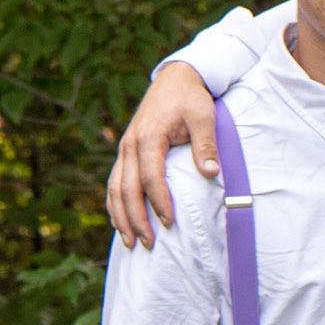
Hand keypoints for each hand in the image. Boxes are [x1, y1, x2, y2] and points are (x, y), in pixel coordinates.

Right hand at [106, 63, 219, 249]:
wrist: (175, 79)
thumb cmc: (192, 99)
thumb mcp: (204, 116)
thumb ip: (206, 144)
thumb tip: (210, 171)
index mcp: (149, 136)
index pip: (150, 176)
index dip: (159, 201)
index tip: (170, 223)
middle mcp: (131, 144)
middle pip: (127, 188)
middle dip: (136, 219)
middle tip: (149, 244)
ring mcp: (125, 148)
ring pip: (115, 188)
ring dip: (121, 217)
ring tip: (131, 243)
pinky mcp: (126, 152)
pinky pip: (114, 182)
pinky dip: (115, 205)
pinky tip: (121, 224)